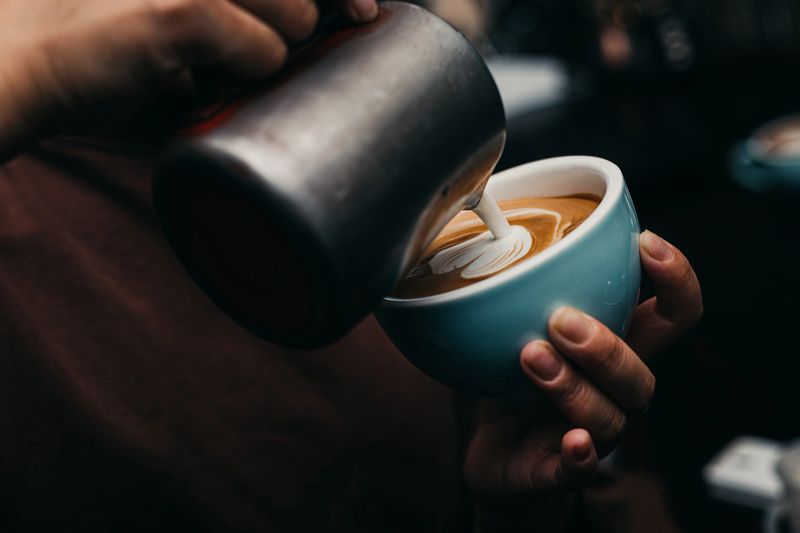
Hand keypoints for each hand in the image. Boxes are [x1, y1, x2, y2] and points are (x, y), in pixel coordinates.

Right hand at [0, 0, 377, 158]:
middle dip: (295, 25)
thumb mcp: (175, 15)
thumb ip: (235, 14)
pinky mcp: (188, 9)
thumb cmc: (99, 41)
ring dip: (263, 53)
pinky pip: (265, 54)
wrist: (17, 56)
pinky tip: (186, 77)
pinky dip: (237, 76)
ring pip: (296, 18)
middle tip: (245, 48)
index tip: (366, 8)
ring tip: (205, 63)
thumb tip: (312, 21)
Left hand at [464, 230, 702, 530]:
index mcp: (618, 345)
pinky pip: (581, 470)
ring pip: (611, 417)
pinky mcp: (560, 470)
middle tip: (560, 320)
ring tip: (530, 357)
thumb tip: (486, 214)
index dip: (675, 279)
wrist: (494, 448)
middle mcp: (616, 390)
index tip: (645, 242)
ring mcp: (594, 433)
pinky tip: (571, 441)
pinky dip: (580, 457)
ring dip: (573, 386)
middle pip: (642, 373)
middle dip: (608, 346)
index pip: (673, 314)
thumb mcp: (521, 320)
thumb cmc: (514, 375)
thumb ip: (522, 281)